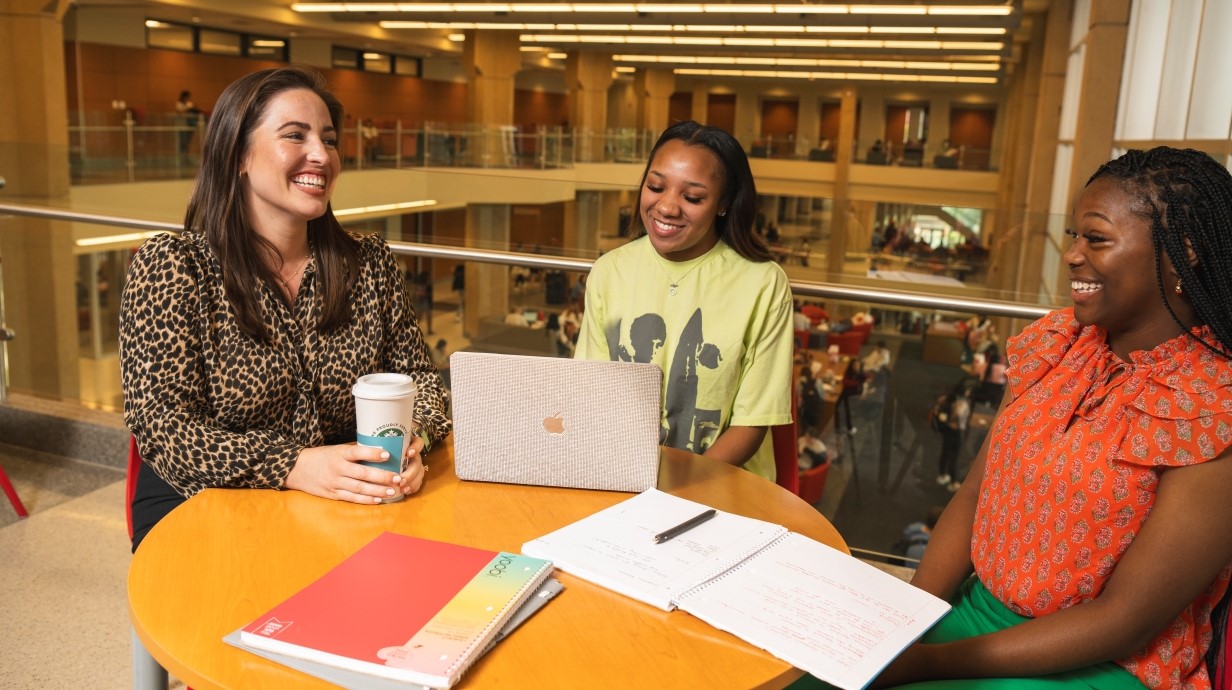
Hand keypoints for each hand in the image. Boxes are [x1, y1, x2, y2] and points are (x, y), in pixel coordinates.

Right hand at [285, 440, 425, 503]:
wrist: (298, 469)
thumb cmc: (323, 457)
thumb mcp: (336, 450)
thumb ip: (354, 453)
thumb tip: (381, 452)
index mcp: (339, 454)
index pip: (357, 452)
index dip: (372, 453)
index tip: (387, 454)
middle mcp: (337, 469)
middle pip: (362, 474)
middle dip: (382, 477)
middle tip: (397, 478)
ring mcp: (335, 483)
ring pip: (359, 488)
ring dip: (378, 491)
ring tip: (393, 491)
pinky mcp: (333, 494)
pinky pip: (352, 498)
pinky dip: (366, 499)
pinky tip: (378, 500)